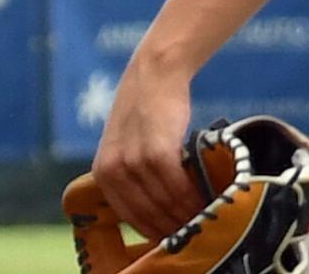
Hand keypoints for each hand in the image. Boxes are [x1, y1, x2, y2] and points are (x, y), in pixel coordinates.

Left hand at [90, 56, 202, 241]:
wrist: (155, 72)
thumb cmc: (145, 109)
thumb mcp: (123, 145)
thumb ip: (130, 176)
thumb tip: (156, 213)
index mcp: (103, 172)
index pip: (130, 217)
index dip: (155, 231)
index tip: (174, 237)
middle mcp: (115, 170)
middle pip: (149, 214)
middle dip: (174, 227)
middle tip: (195, 231)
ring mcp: (135, 162)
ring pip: (166, 203)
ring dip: (187, 215)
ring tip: (204, 218)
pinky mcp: (159, 153)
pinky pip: (179, 187)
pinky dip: (194, 197)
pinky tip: (205, 200)